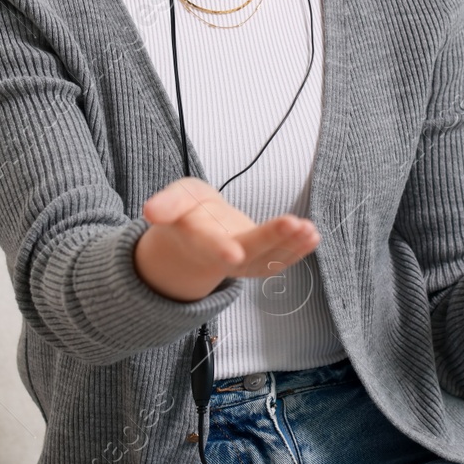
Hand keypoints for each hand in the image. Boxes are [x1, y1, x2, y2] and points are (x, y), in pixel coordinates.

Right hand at [133, 177, 319, 302]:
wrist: (198, 232)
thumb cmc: (188, 213)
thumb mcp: (175, 200)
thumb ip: (166, 205)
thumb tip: (150, 211)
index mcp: (201, 242)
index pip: (210, 247)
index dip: (221, 249)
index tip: (234, 252)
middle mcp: (225, 256)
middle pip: (250, 251)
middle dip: (272, 240)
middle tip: (294, 224)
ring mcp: (246, 262)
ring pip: (271, 259)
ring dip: (292, 246)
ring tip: (310, 230)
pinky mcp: (262, 260)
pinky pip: (282, 260)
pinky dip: (299, 250)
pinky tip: (313, 236)